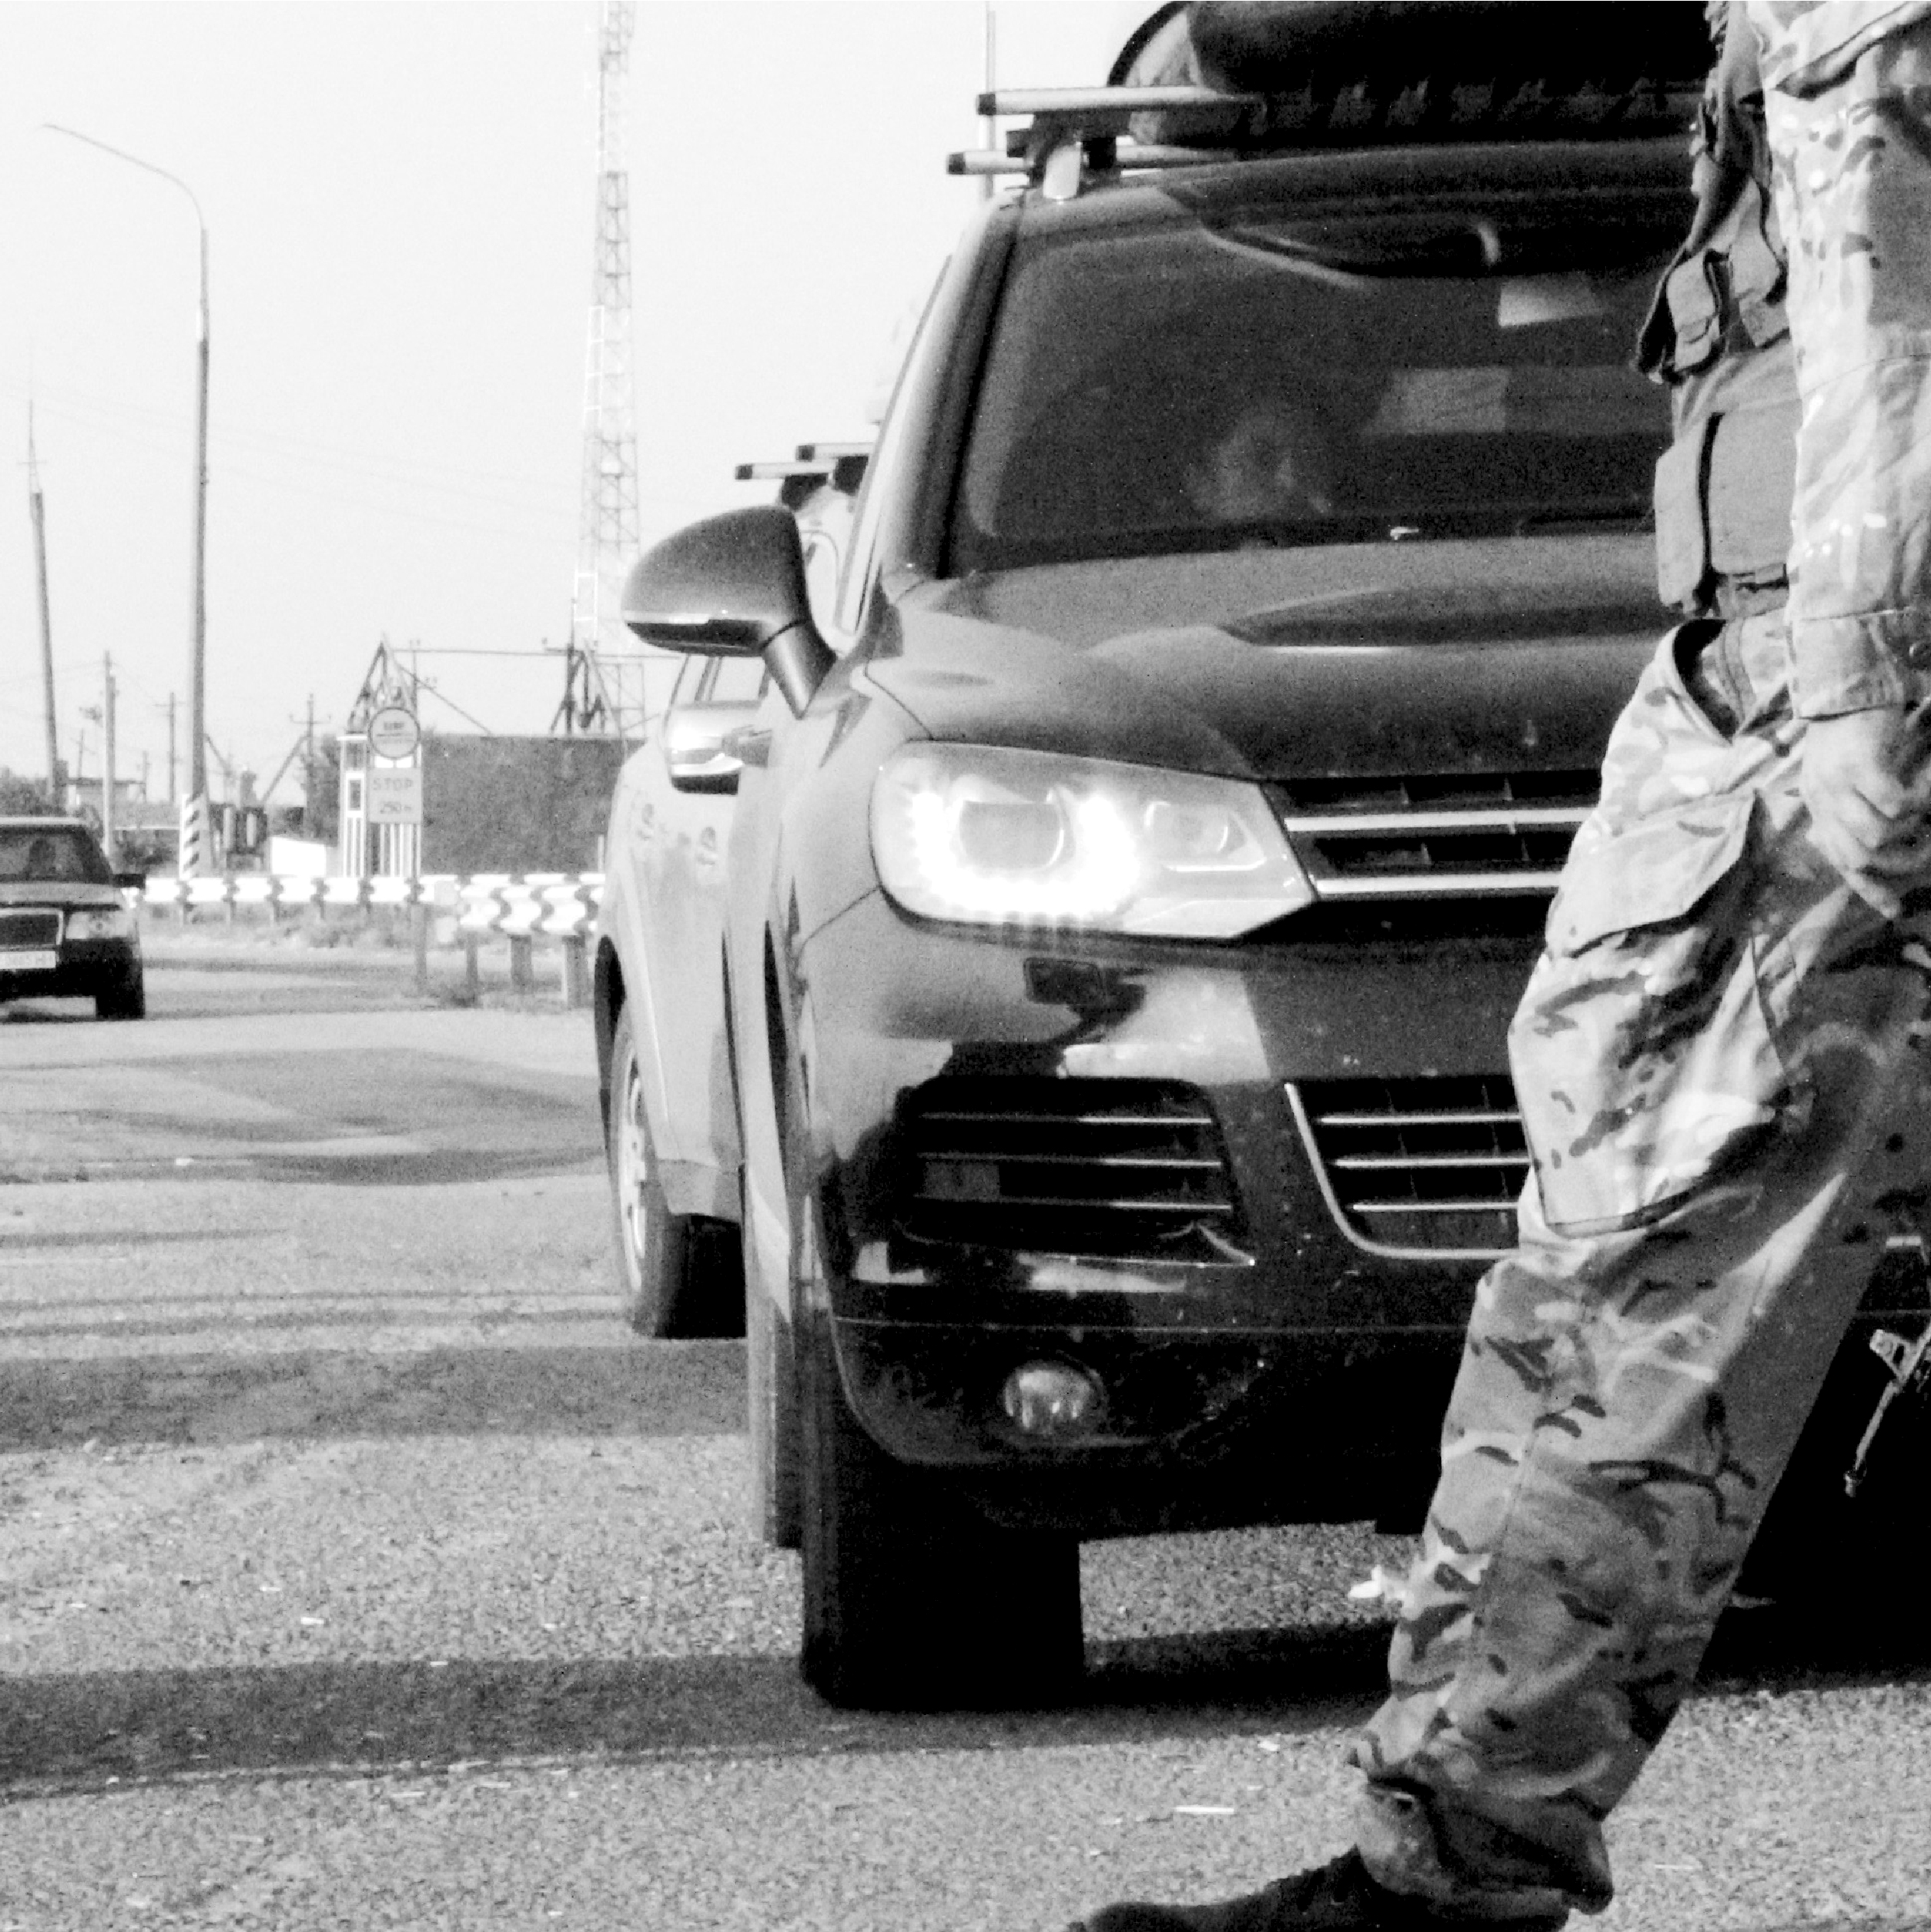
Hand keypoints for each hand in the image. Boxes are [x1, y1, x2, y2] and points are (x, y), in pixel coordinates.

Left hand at [1802, 707, 1930, 916]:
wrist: (1846, 689)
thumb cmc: (1850, 736)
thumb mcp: (1840, 779)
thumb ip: (1848, 812)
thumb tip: (1864, 856)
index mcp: (1818, 808)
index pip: (1840, 862)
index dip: (1869, 889)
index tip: (1895, 909)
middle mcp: (1822, 801)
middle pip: (1857, 858)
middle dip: (1896, 865)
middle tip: (1924, 852)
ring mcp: (1838, 785)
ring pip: (1873, 836)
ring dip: (1906, 834)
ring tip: (1921, 819)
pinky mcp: (1861, 766)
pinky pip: (1891, 805)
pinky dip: (1913, 807)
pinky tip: (1924, 796)